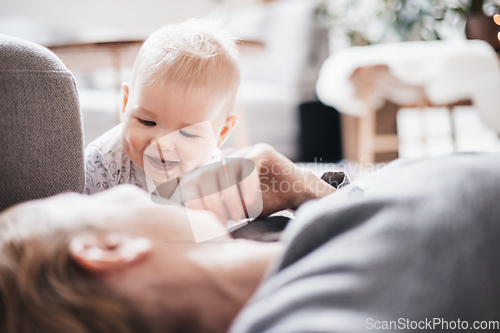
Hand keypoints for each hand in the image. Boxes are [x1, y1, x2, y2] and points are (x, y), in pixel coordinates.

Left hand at [180, 144, 335, 221]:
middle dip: (212, 201)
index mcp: (217, 169)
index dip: (195, 199)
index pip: (194, 179)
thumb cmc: (265, 202)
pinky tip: (251, 203)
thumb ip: (218, 208)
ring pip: (226, 170)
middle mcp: (227, 157)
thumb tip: (196, 221)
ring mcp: (244, 151)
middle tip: (222, 220)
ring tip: (237, 216)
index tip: (204, 220)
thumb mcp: (236, 208)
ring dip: (230, 197)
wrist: (297, 193)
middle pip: (207, 174)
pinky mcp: (263, 150)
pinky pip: (248, 165)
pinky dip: (247, 186)